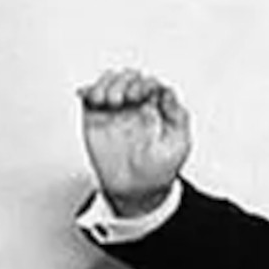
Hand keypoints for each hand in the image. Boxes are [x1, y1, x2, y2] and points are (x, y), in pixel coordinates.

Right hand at [78, 68, 191, 216]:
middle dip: (126, 81)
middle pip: (128, 77)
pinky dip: (89, 90)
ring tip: (111, 101)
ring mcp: (114, 111)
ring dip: (108, 84)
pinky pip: (89, 96)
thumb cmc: (160, 171)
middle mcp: (135, 107)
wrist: (136, 192)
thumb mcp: (179, 144)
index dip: (145, 83)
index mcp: (156, 109)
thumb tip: (167, 91)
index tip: (143, 95)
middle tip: (126, 99)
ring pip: (108, 81)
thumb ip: (178, 116)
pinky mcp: (95, 119)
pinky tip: (95, 100)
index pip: (149, 82)